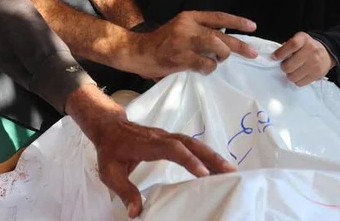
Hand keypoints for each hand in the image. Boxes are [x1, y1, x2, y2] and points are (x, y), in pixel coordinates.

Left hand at [66, 85, 234, 216]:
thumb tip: (136, 212)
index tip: (203, 173)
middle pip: (190, 144)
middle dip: (210, 157)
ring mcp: (168, 136)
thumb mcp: (110, 172)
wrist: (109, 127)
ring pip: (194, 143)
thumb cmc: (110, 150)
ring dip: (212, 156)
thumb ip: (124, 191)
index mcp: (148, 144)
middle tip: (230, 171)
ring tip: (230, 170)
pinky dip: (205, 154)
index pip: (172, 149)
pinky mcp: (171, 139)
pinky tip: (217, 166)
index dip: (188, 160)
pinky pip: (191, 146)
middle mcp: (162, 137)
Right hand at [130, 11, 257, 79]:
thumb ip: (198, 30)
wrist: (138, 52)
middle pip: (221, 34)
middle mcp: (188, 26)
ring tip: (219, 61)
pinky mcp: (181, 58)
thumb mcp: (180, 28)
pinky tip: (205, 69)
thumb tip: (223, 40)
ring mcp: (184, 42)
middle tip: (252, 53)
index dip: (237, 21)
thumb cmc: (161, 43)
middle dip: (239, 44)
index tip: (252, 27)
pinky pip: (205, 63)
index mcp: (189, 17)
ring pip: (216, 45)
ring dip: (223, 55)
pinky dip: (209, 68)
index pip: (218, 17)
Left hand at [272, 32, 335, 86]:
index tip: (274, 57)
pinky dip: (297, 80)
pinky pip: (300, 83)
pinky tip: (299, 74)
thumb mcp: (299, 40)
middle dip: (284, 67)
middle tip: (285, 65)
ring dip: (290, 74)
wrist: (327, 53)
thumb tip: (276, 56)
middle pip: (289, 65)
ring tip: (293, 70)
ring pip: (293, 76)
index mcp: (304, 39)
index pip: (292, 45)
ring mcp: (315, 63)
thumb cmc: (308, 47)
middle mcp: (311, 50)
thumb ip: (288, 46)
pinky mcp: (317, 74)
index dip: (281, 52)